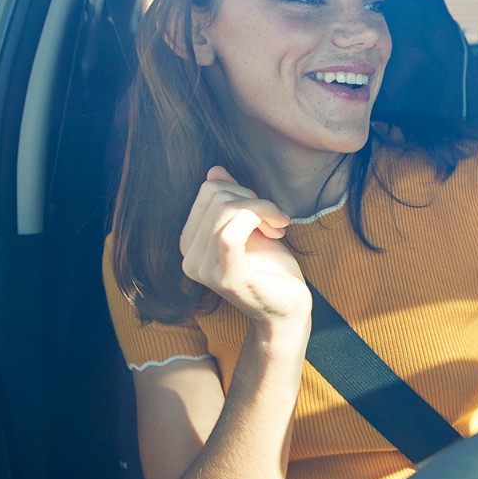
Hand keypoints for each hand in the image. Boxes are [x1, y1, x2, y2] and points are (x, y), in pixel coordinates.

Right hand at [179, 167, 310, 326]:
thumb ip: (230, 200)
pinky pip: (231, 232)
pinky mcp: (226, 277)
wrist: (288, 307)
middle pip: (215, 196)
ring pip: (226, 209)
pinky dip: (259, 218)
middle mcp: (189, 258)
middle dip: (253, 199)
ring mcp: (204, 269)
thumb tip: (214, 171)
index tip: (265, 211)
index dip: (241, 192)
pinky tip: (278, 230)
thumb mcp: (250, 226)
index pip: (207, 192)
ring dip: (262, 208)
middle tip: (276, 219)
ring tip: (279, 225)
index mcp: (190, 243)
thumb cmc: (270, 268)